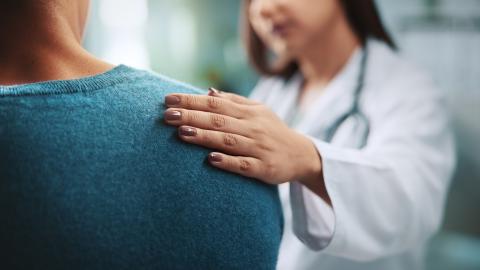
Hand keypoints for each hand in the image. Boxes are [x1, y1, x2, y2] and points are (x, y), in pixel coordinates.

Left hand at [163, 88, 323, 186]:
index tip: (168, 100)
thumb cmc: (272, 131)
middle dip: (192, 117)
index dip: (192, 101)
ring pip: (228, 141)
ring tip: (182, 133)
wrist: (301, 155)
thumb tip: (208, 92)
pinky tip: (210, 160)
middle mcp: (253, 128)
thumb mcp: (258, 111)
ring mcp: (258, 148)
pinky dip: (228, 162)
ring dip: (205, 137)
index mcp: (248, 112)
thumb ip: (233, 101)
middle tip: (167, 115)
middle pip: (218, 121)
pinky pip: (244, 165)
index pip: (215, 104)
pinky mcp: (264, 168)